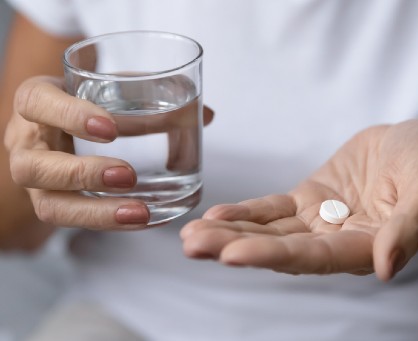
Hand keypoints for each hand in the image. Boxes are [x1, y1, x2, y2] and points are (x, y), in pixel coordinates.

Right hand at [4, 76, 212, 229]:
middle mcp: (27, 143)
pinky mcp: (54, 202)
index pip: (36, 103)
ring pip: (50, 206)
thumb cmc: (88, 103)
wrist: (62, 125)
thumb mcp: (112, 89)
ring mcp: (37, 180)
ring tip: (140, 212)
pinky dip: (109, 223)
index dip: (69, 116)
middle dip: (82, 174)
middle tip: (128, 175)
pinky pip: (73, 221)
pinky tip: (143, 221)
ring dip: (96, 212)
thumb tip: (207, 114)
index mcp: (36, 103)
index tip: (110, 127)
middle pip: (33, 167)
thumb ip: (155, 96)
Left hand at [181, 118, 417, 280]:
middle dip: (235, 247)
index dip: (273, 256)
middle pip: (281, 249)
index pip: (315, 257)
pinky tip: (214, 215)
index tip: (231, 254)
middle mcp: (337, 241)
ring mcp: (320, 220)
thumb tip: (387, 268)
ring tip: (190, 236)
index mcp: (368, 247)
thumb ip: (411, 227)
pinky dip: (246, 212)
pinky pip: (273, 209)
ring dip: (230, 232)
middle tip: (193, 246)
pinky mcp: (310, 198)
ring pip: (270, 231)